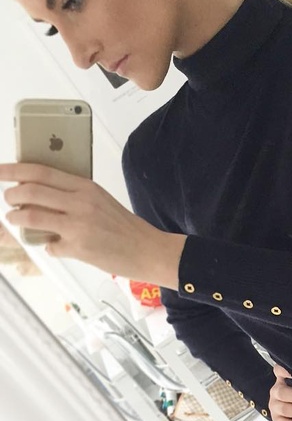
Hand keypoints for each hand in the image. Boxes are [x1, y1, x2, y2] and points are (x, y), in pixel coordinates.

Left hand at [0, 162, 185, 285]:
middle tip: (8, 199)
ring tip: (14, 219)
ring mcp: (78, 226)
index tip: (0, 172)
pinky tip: (56, 246)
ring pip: (32, 216)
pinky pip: (50, 246)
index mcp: (86, 187)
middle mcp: (80, 203)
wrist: (148, 250)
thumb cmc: (124, 227)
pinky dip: (48, 247)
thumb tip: (41, 196)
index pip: (41, 172)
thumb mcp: (100, 200)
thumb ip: (73, 196)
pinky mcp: (79, 248)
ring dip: (16, 218)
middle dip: (11, 195)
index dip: (14, 170)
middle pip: (31, 191)